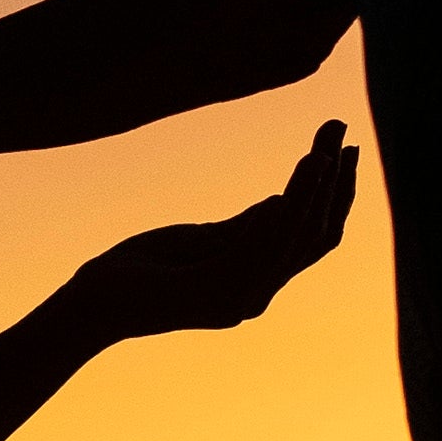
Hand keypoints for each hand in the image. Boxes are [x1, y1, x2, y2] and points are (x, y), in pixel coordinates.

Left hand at [84, 118, 356, 336]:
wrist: (93, 304)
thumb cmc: (141, 271)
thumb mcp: (201, 238)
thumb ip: (243, 226)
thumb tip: (282, 200)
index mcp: (255, 281)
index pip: (313, 239)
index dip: (336, 197)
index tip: (348, 149)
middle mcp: (257, 294)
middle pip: (316, 236)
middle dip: (335, 185)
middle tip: (345, 136)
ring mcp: (239, 297)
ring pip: (295, 237)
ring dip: (315, 191)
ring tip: (326, 151)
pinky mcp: (214, 290)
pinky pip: (261, 245)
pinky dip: (286, 207)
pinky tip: (292, 179)